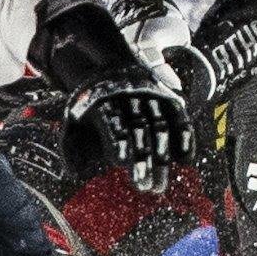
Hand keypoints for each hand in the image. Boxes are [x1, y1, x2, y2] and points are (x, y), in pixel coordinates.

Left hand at [34, 0, 191, 193]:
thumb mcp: (74, 119)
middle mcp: (130, 97)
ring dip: (162, 157)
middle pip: (139, 129)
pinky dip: (185, 137)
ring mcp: (151, 97)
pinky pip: (179, 117)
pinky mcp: (167, 98)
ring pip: (160, 127)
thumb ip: (71, 145)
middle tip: (146, 186)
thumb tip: (75, 173)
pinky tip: (185, 159)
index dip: (118, 141)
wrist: (110, 68)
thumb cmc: (92, 106)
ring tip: (161, 185)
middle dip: (144, 159)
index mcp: (103, 100)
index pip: (113, 122)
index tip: (122, 162)